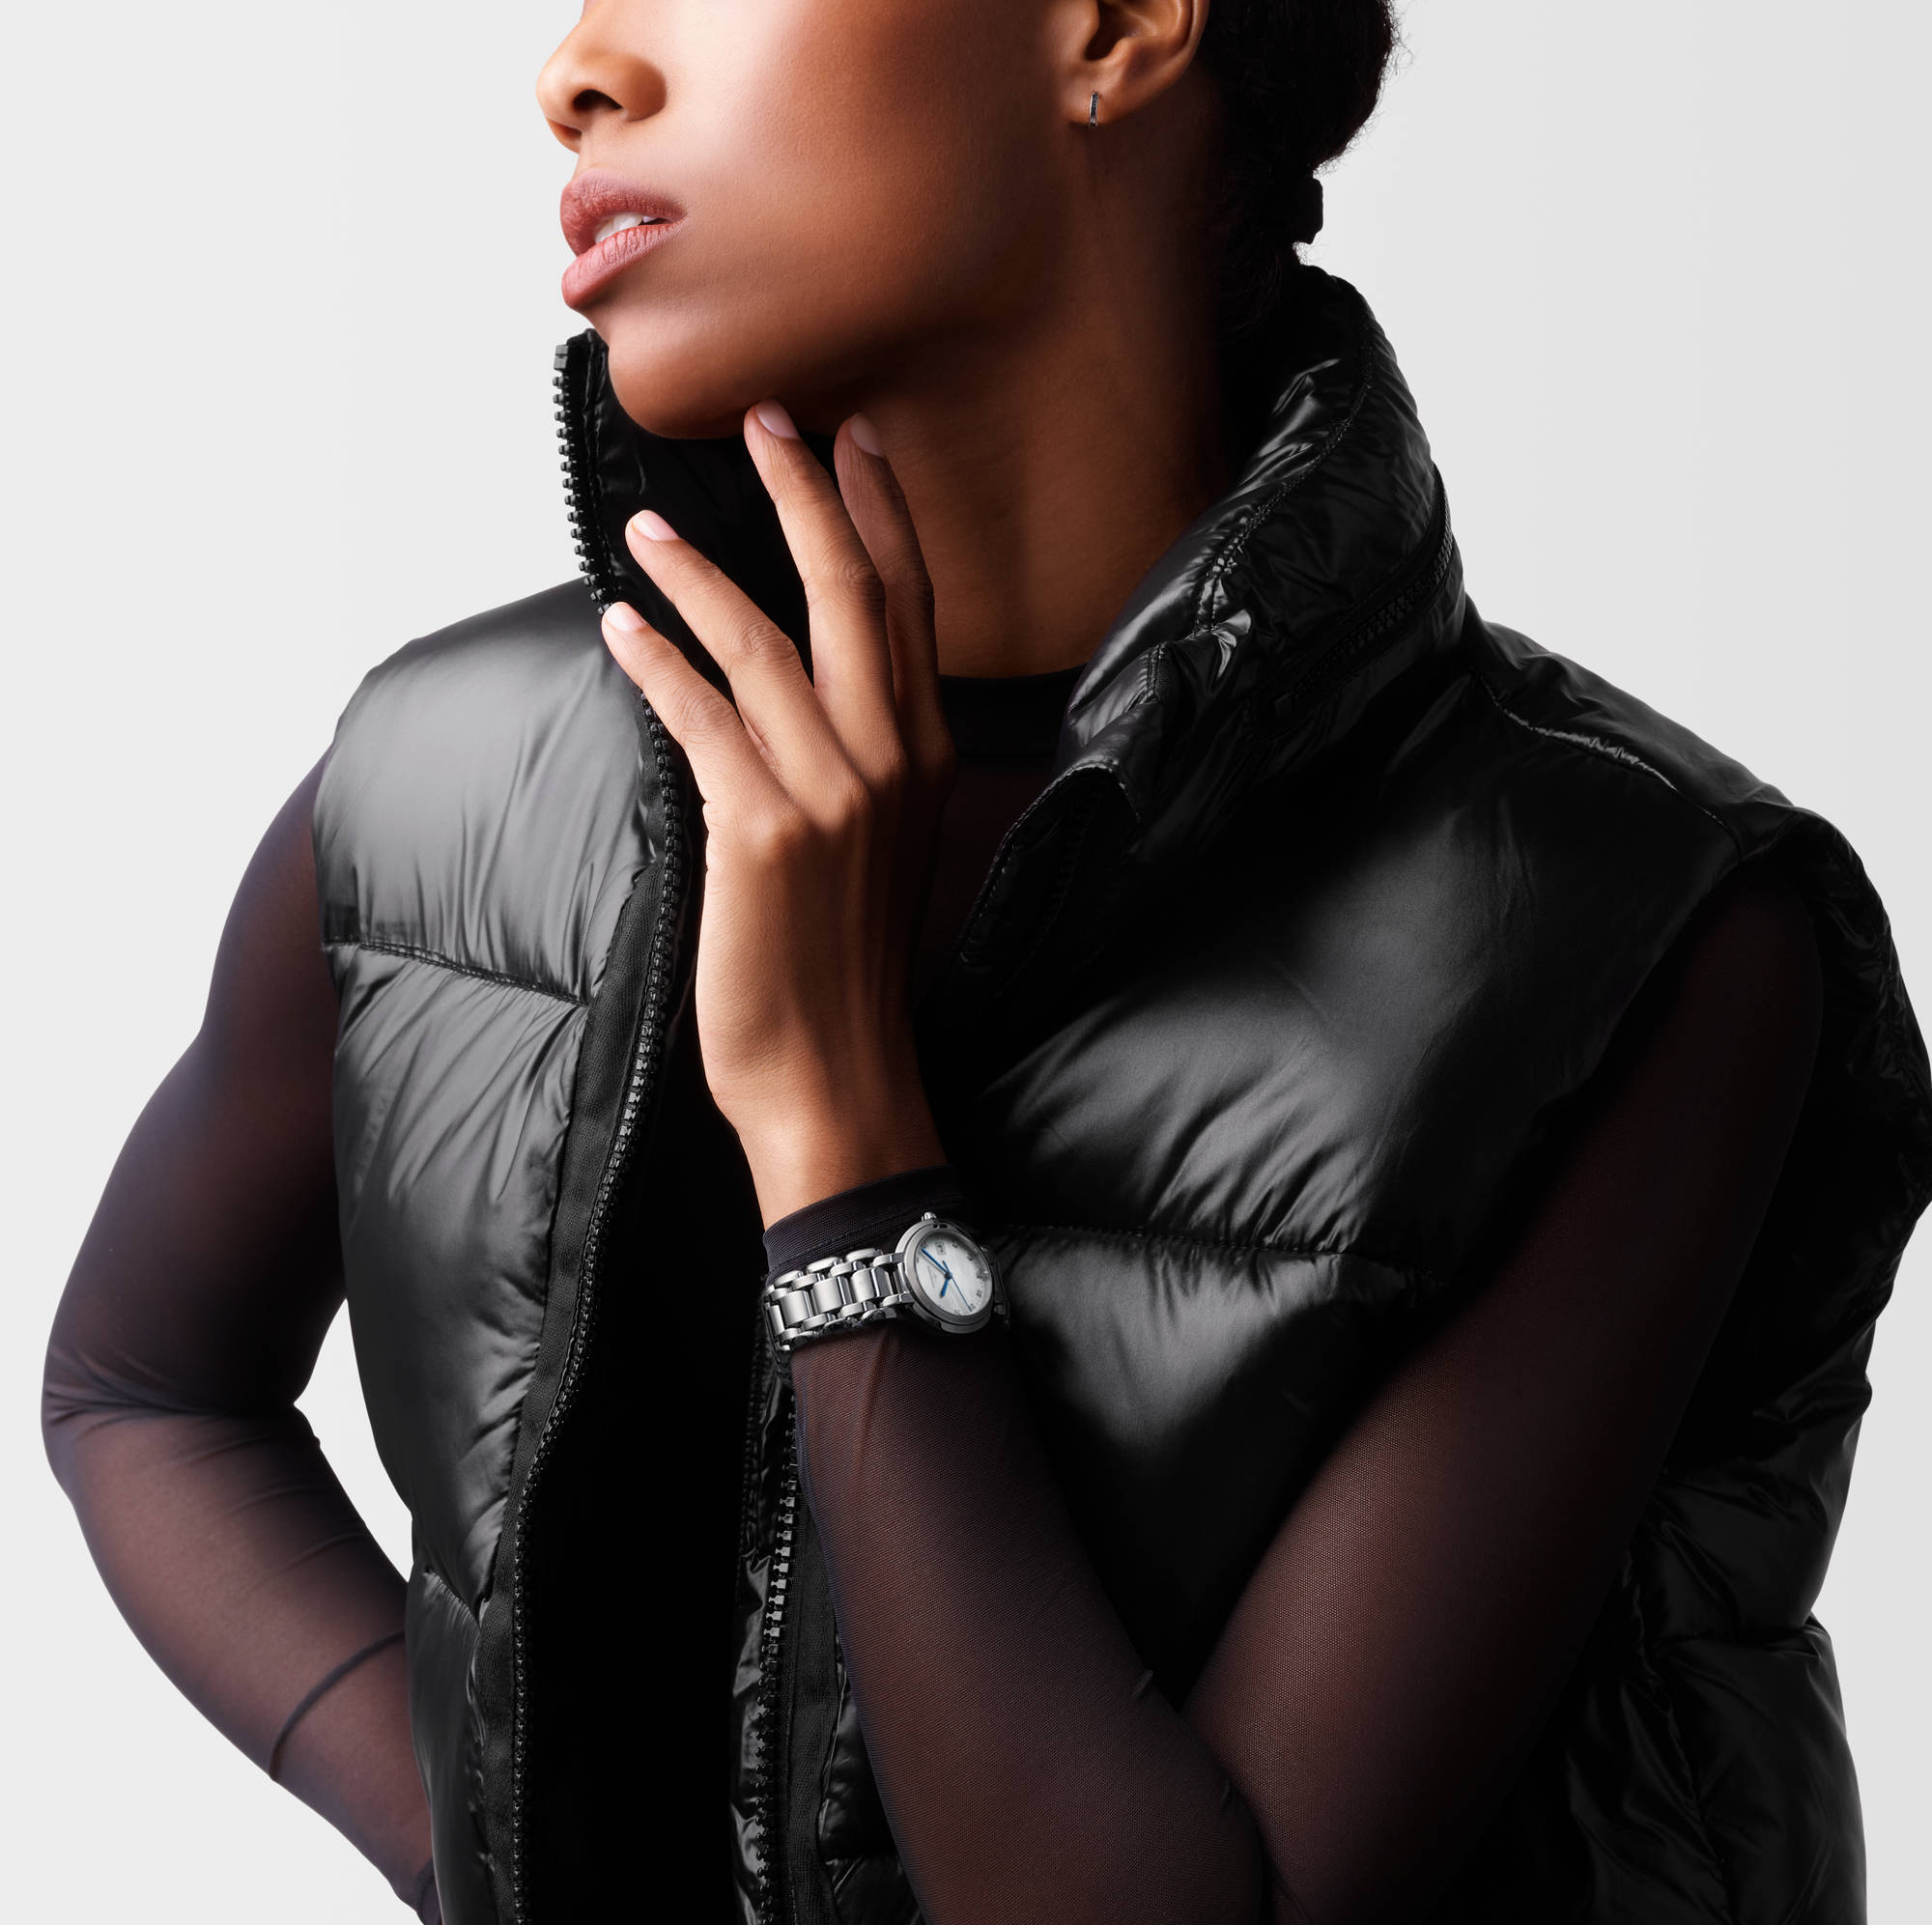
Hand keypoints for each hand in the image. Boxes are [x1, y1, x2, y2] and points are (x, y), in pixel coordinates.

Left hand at [601, 402, 955, 1224]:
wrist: (833, 1076)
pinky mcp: (762, 828)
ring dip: (700, 573)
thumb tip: (798, 685)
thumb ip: (860, 760)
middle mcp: (890, 760)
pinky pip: (700, 714)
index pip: (910, 605)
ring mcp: (832, 792)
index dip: (878, 513)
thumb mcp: (879, 849)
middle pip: (852, 591)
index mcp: (924, 757)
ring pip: (763, 641)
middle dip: (804, 493)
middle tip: (765, 421)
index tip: (849, 441)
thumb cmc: (844, 966)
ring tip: (649, 529)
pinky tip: (621, 626)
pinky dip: (655, 661)